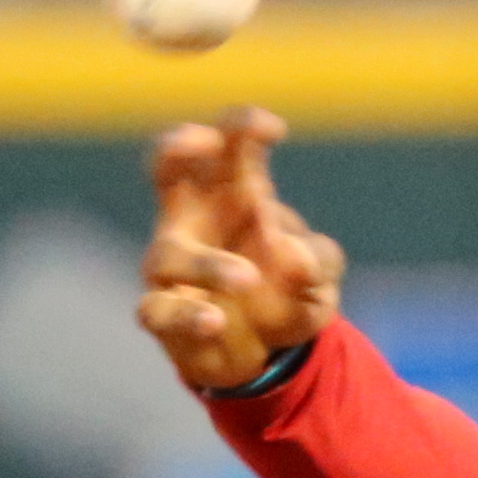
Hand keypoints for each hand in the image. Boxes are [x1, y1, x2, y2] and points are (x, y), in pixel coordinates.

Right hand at [136, 105, 343, 389]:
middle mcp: (193, 220)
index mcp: (235, 194)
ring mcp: (172, 265)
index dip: (242, 128)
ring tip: (249, 279)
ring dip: (209, 264)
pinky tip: (215, 321)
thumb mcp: (319, 274)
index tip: (272, 128)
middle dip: (179, 147)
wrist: (265, 349)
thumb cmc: (287, 290)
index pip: (230, 147)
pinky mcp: (163, 311)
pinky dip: (186, 316)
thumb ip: (318, 259)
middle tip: (204, 141)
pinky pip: (158, 311)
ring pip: (170, 254)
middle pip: (169, 169)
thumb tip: (297, 259)